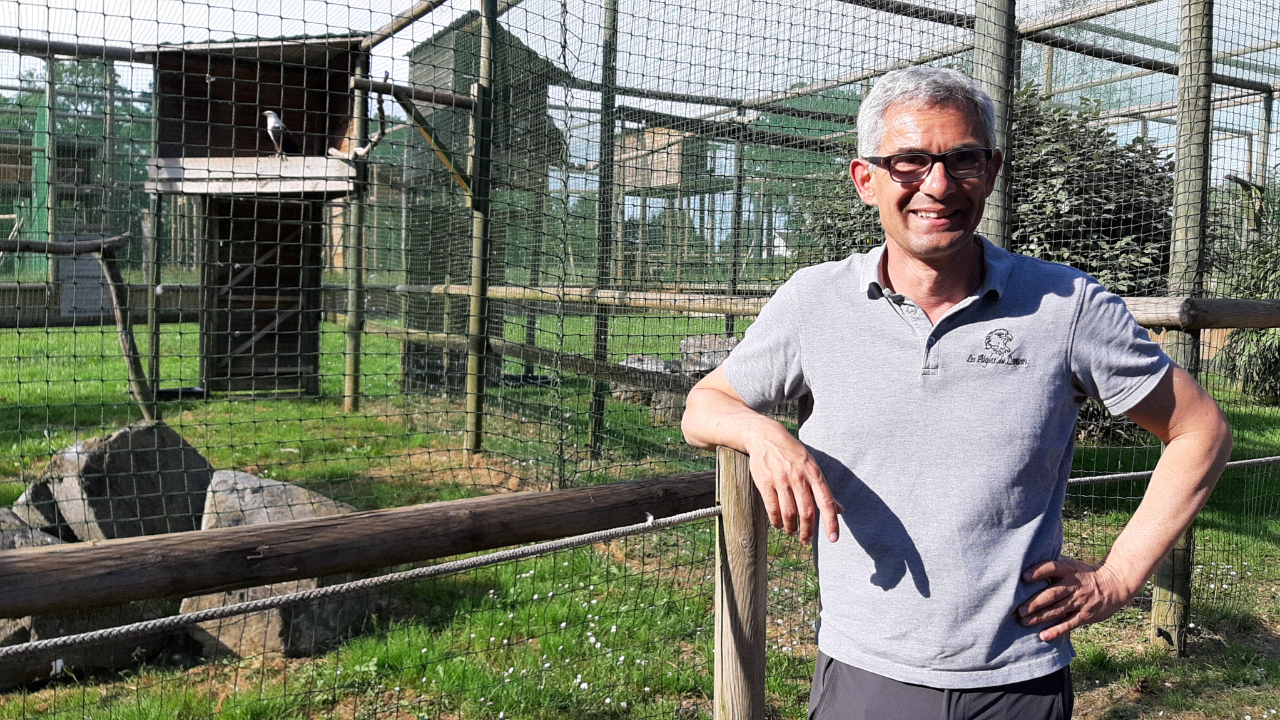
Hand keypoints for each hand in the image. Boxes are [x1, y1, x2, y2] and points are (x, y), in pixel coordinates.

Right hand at [746, 429, 843, 544]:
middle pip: (807, 512)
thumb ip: (824, 490)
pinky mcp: (765, 482)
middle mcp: (799, 477)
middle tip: (806, 541)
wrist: (766, 437)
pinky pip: (772, 508)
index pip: (826, 502)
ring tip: (792, 532)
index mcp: (814, 473)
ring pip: (789, 513)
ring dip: (791, 528)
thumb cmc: (793, 454)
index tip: (833, 539)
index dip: (831, 522)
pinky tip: (779, 524)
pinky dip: (777, 521)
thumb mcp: (812, 467)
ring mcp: (781, 480)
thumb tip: (840, 510)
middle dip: (808, 531)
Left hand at [1017, 558, 1129, 641]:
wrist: (1114, 584)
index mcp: (1068, 570)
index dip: (1038, 571)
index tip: (1024, 577)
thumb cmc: (1084, 574)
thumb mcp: (1071, 565)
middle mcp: (1073, 586)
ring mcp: (1080, 601)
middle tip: (1019, 610)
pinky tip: (1043, 636)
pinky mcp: (1085, 616)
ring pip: (1057, 610)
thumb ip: (1052, 565)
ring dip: (1039, 617)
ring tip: (1023, 622)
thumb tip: (1027, 560)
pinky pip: (1069, 624)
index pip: (1052, 568)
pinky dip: (1056, 631)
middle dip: (1035, 603)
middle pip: (1052, 594)